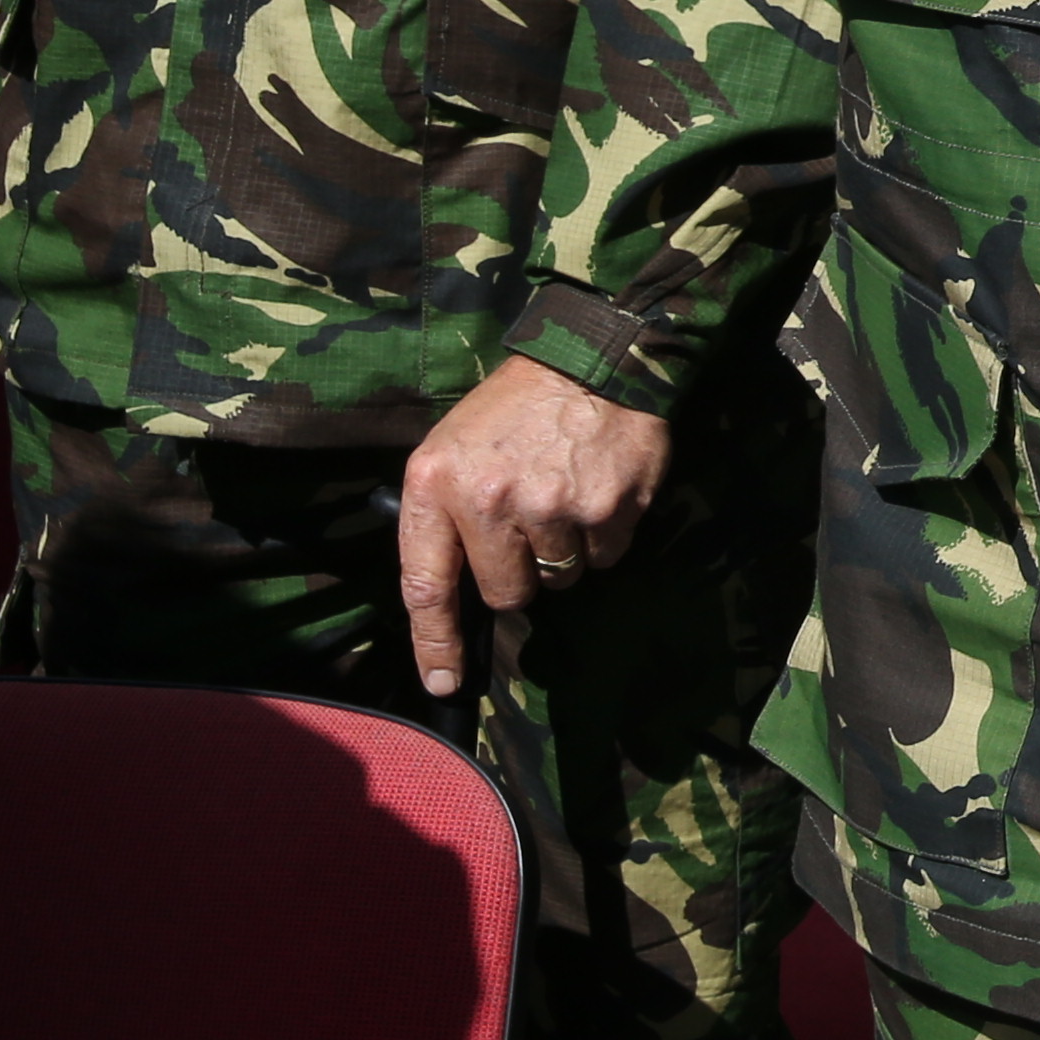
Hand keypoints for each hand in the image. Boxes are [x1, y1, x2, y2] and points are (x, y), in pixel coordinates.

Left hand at [395, 356, 677, 697]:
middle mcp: (492, 500)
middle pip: (507, 592)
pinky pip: (607, 556)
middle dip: (520, 573)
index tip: (444, 682)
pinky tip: (599, 490)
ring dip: (566, 551)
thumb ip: (442, 515)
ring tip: (567, 496)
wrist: (591, 356)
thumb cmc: (511, 410)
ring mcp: (555, 505)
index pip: (427, 586)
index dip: (436, 644)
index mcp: (438, 485)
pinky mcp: (611, 506)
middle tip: (531, 526)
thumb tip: (454, 594)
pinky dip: (605, 535)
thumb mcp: (449, 447)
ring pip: (561, 578)